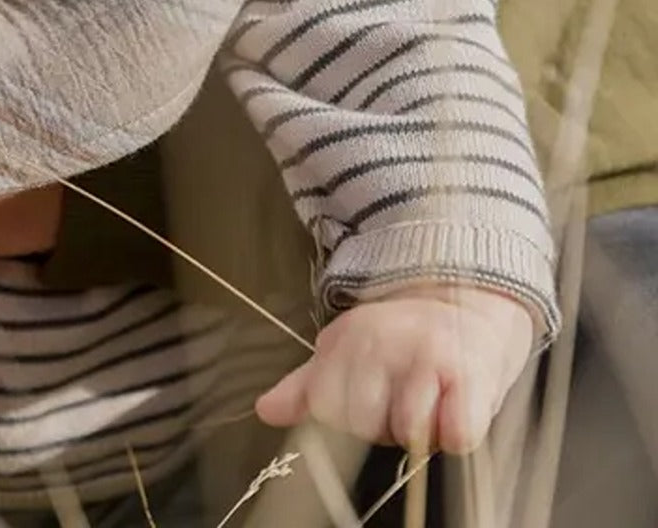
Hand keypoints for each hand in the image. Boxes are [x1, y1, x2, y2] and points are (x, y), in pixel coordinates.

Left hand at [255, 285, 535, 452]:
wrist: (463, 305)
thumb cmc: (397, 343)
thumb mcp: (345, 353)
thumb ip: (307, 386)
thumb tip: (264, 410)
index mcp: (346, 338)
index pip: (323, 406)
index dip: (340, 418)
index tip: (359, 400)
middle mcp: (382, 341)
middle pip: (363, 422)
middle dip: (379, 424)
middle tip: (398, 400)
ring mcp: (428, 356)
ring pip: (408, 429)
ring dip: (417, 429)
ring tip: (428, 401)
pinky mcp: (474, 378)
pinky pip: (456, 433)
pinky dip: (454, 432)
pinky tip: (453, 412)